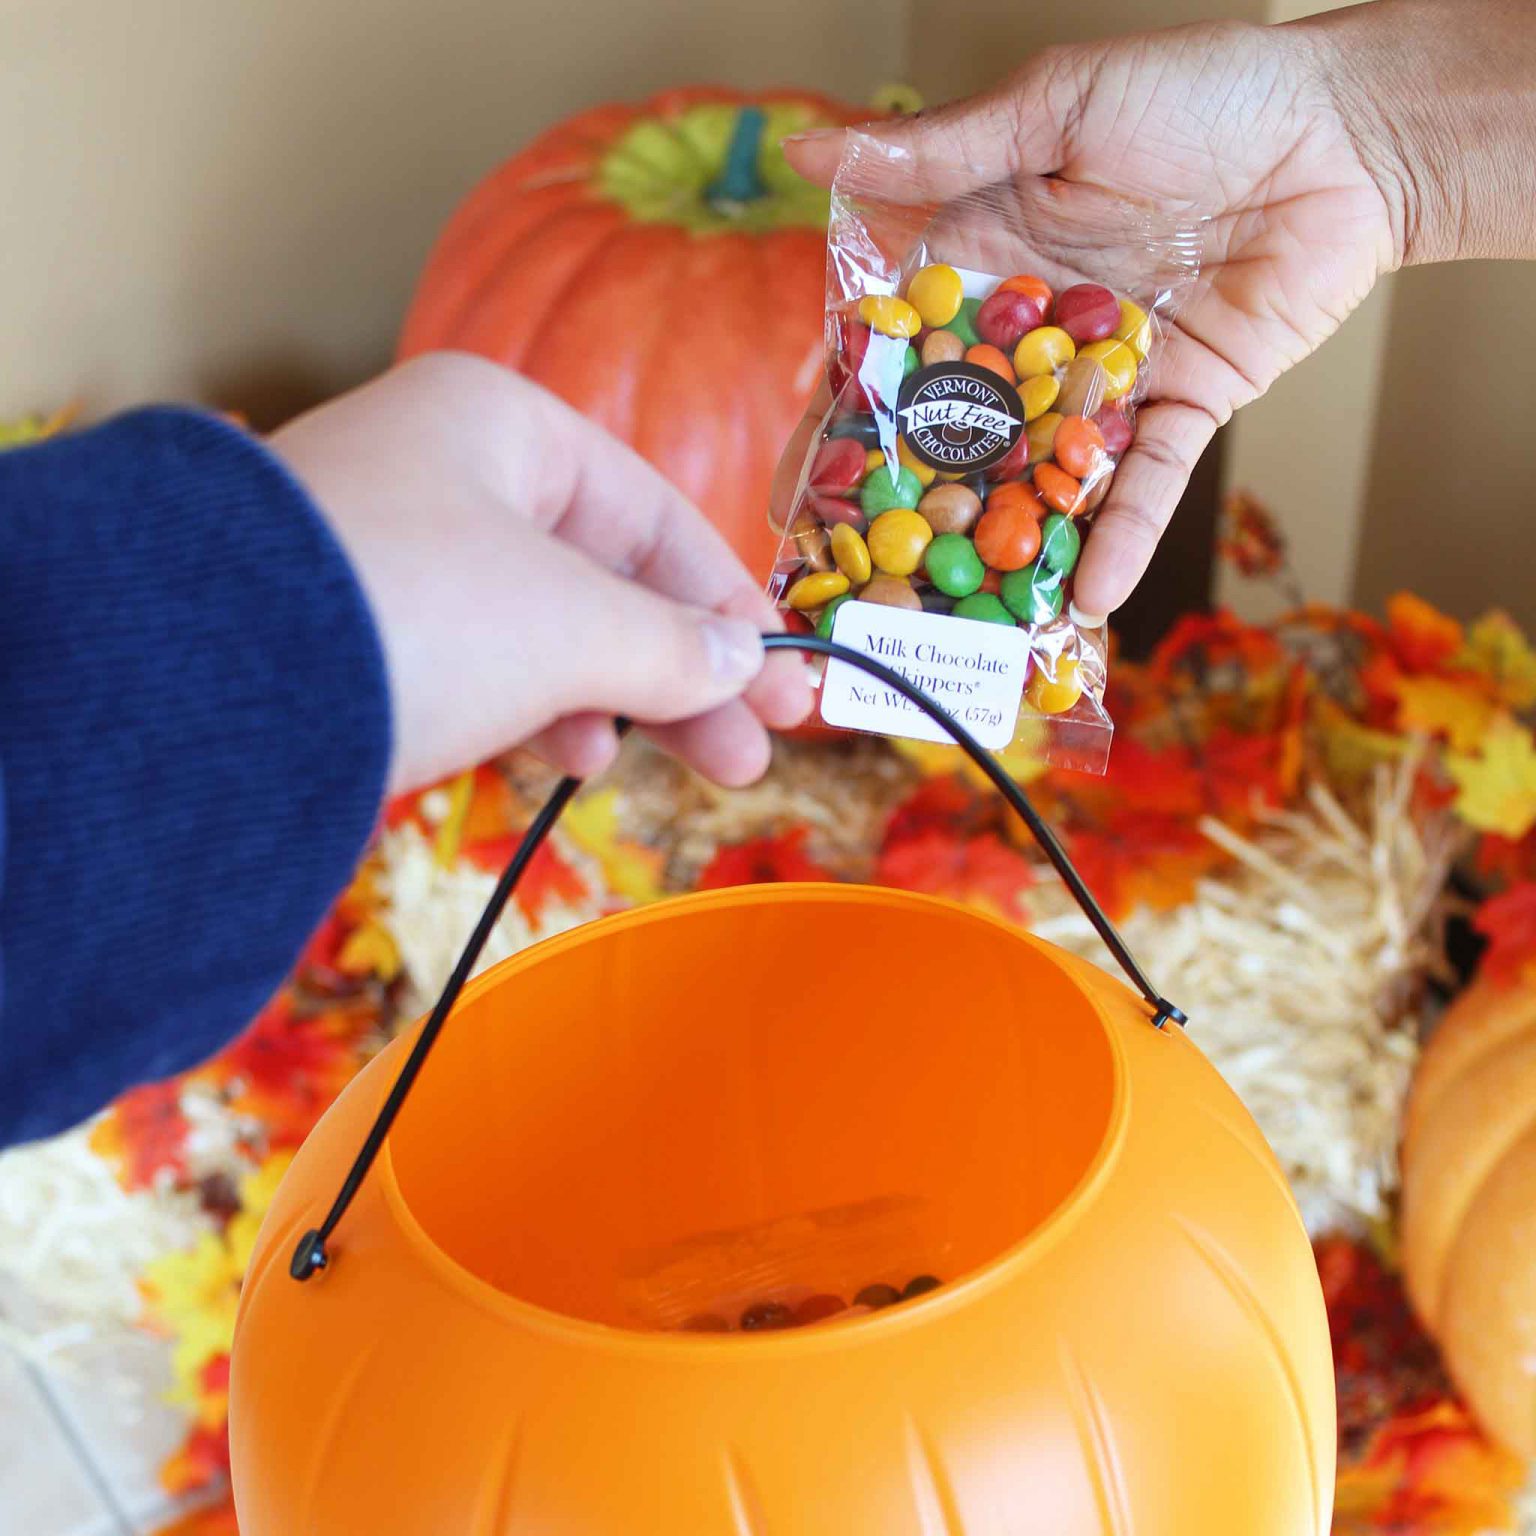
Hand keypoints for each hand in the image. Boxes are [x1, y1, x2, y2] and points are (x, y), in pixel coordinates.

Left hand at [270, 353, 809, 793]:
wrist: (202, 694)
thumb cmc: (420, 611)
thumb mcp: (572, 624)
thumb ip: (674, 644)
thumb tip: (748, 664)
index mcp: (501, 425)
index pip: (653, 514)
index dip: (731, 604)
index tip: (788, 683)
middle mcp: (444, 474)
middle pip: (605, 579)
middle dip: (688, 672)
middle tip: (753, 756)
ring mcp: (396, 557)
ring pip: (546, 630)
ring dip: (620, 701)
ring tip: (678, 764)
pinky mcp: (361, 636)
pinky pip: (482, 666)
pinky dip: (539, 712)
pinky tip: (572, 759)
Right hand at [787, 17, 1401, 614]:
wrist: (1347, 128)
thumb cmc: (1201, 92)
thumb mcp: (1054, 111)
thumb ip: (938, 153)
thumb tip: (808, 149)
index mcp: (988, 265)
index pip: (901, 358)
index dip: (849, 424)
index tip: (800, 491)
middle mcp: (1036, 335)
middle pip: (962, 437)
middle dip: (915, 511)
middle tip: (865, 586)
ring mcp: (1106, 381)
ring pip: (1045, 474)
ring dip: (1011, 544)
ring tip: (966, 622)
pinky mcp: (1180, 407)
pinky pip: (1144, 484)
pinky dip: (1120, 539)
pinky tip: (1086, 601)